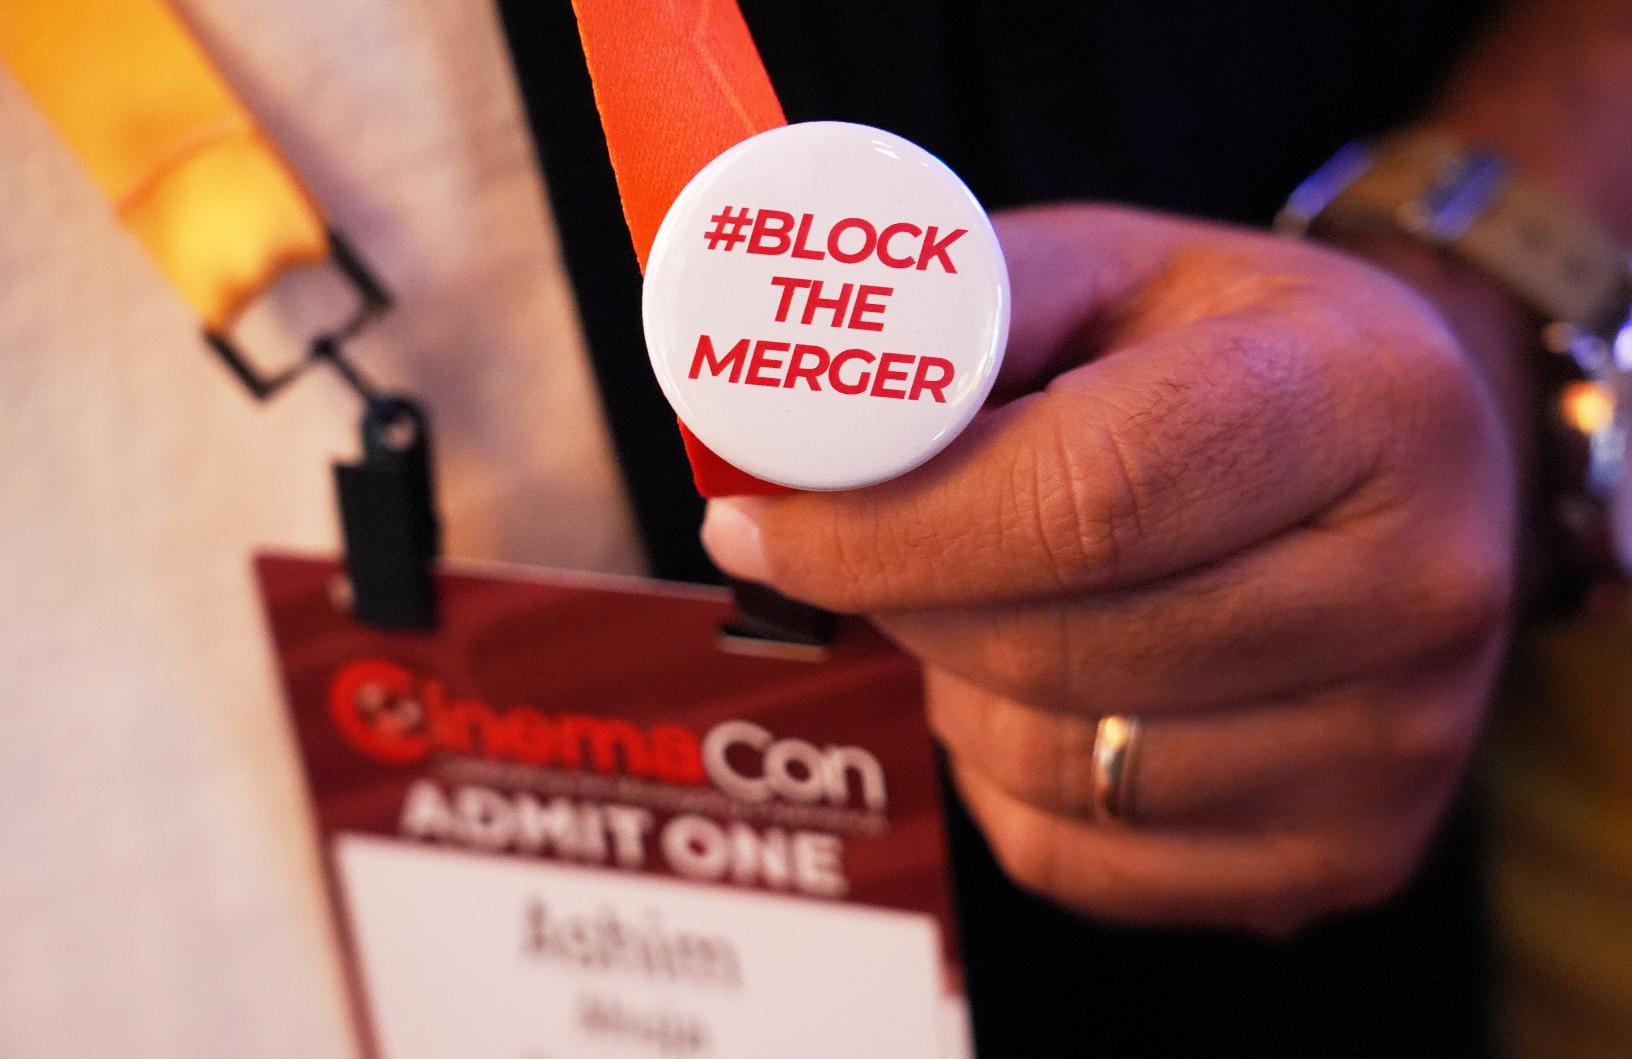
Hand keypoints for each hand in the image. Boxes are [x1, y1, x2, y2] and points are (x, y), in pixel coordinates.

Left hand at [701, 204, 1517, 934]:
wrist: (1416, 464)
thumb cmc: (1238, 352)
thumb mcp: (1108, 269)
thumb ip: (948, 323)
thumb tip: (774, 434)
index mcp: (1360, 401)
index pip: (1086, 499)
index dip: (891, 526)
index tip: (760, 525)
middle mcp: (1414, 587)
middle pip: (1056, 648)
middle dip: (901, 601)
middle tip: (850, 549)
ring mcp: (1393, 745)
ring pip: (1051, 768)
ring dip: (959, 686)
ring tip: (986, 599)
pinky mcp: (1345, 852)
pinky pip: (1080, 856)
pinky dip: (1010, 777)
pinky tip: (1047, 688)